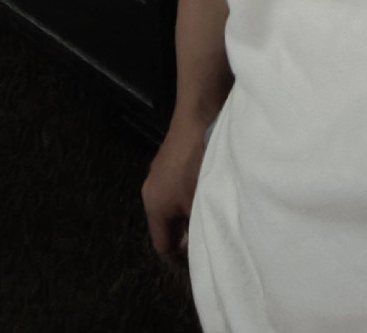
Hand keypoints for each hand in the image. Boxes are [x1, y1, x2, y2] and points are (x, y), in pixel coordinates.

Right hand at [142, 114, 211, 259]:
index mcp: (154, 206)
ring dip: (192, 207)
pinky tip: (212, 183)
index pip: (163, 245)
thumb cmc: (200, 160)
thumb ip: (199, 225)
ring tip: (215, 206)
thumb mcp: (202, 200)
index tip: (204, 254)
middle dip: (188, 230)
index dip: (182, 256)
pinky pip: (180, 184)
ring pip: (175, 202)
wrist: (201, 111)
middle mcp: (151, 189)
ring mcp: (160, 170)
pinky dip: (193, 189)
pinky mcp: (172, 155)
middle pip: (168, 224)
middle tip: (214, 230)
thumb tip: (203, 241)